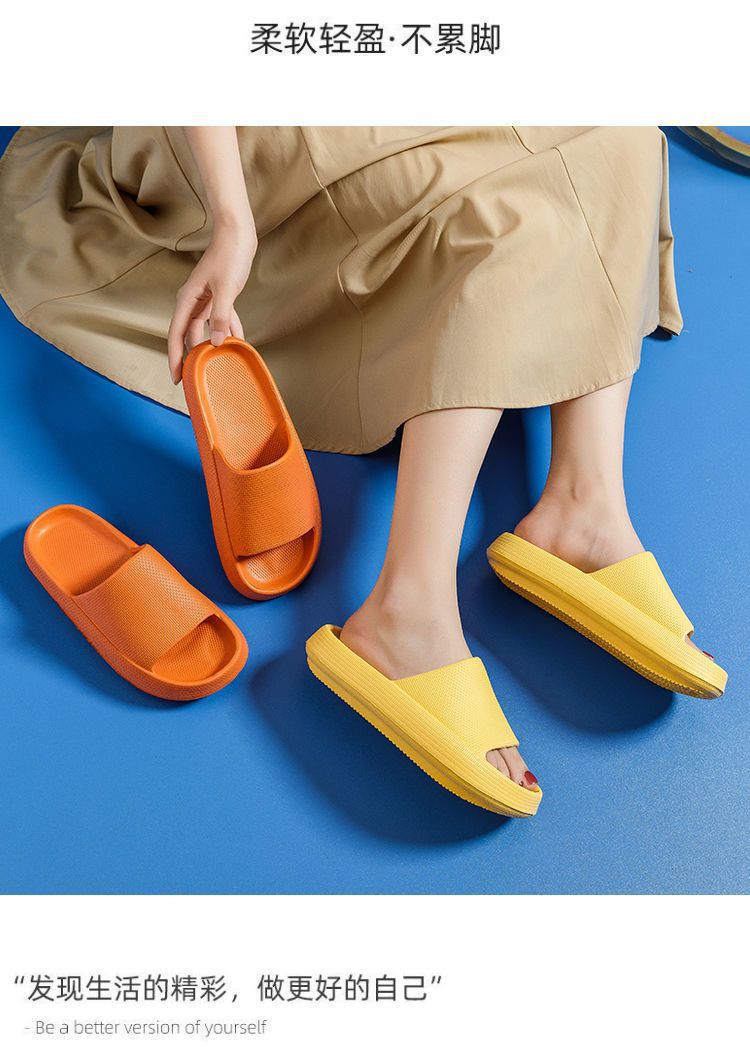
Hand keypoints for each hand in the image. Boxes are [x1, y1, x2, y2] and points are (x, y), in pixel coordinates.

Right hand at [167, 218, 256, 382]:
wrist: (237, 232)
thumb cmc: (229, 255)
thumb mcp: (227, 288)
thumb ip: (220, 316)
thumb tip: (215, 343)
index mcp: (187, 299)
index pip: (175, 334)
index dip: (174, 358)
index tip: (176, 378)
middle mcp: (193, 301)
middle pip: (187, 335)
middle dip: (190, 357)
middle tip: (194, 379)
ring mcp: (206, 299)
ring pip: (204, 329)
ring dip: (211, 346)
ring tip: (216, 365)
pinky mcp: (220, 296)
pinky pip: (222, 319)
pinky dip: (229, 331)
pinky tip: (239, 343)